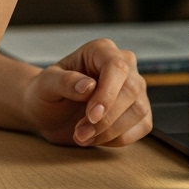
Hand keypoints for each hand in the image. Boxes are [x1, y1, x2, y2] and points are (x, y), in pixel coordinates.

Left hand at [21, 39, 152, 146]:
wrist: (50, 111)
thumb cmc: (47, 92)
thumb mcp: (46, 84)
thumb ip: (65, 82)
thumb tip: (88, 86)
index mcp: (101, 50)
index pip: (116, 67)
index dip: (108, 93)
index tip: (92, 116)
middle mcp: (123, 64)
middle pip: (131, 90)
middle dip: (107, 118)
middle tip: (80, 133)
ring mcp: (134, 87)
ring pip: (139, 109)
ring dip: (111, 131)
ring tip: (83, 136)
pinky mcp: (139, 110)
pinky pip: (142, 125)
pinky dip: (120, 138)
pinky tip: (98, 138)